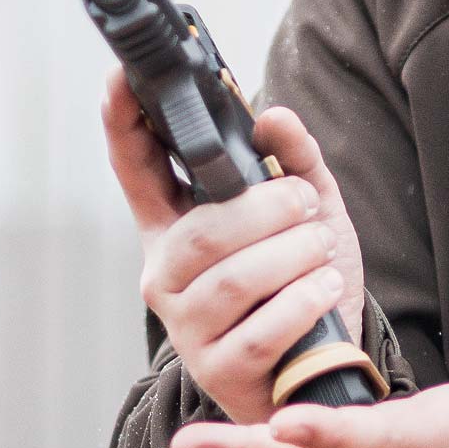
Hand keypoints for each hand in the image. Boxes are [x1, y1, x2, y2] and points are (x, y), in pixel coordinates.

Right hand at [101, 70, 367, 429]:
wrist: (322, 366)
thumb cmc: (300, 283)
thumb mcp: (308, 213)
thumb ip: (294, 161)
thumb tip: (273, 117)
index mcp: (173, 226)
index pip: (136, 167)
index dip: (125, 121)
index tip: (123, 76)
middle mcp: (166, 276)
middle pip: (201, 232)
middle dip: (263, 210)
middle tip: (304, 203)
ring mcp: (188, 328)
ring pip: (232, 280)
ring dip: (291, 256)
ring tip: (322, 247)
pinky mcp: (219, 371)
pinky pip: (260, 331)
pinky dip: (302, 302)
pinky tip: (324, 288)